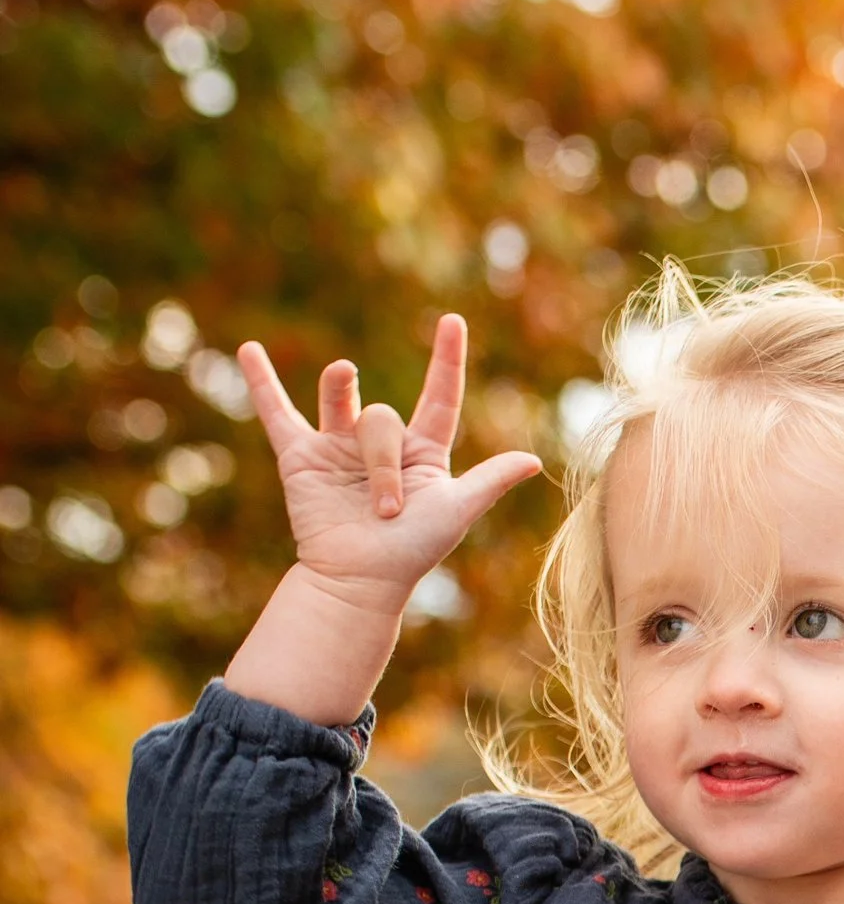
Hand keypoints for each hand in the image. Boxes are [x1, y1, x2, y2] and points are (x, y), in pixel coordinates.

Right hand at [241, 313, 540, 609]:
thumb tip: (534, 461)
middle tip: (385, 506)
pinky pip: (277, 413)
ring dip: (340, 396)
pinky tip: (248, 351)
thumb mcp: (455, 512)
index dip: (446, 360)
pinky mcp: (301, 456)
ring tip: (343, 377)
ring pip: (342, 400)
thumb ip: (489, 482)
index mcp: (423, 453)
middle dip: (383, 459)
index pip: (439, 396)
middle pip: (382, 416)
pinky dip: (262, 384)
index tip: (452, 322)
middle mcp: (381, 445)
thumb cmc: (411, 552)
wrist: (358, 581)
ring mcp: (338, 447)